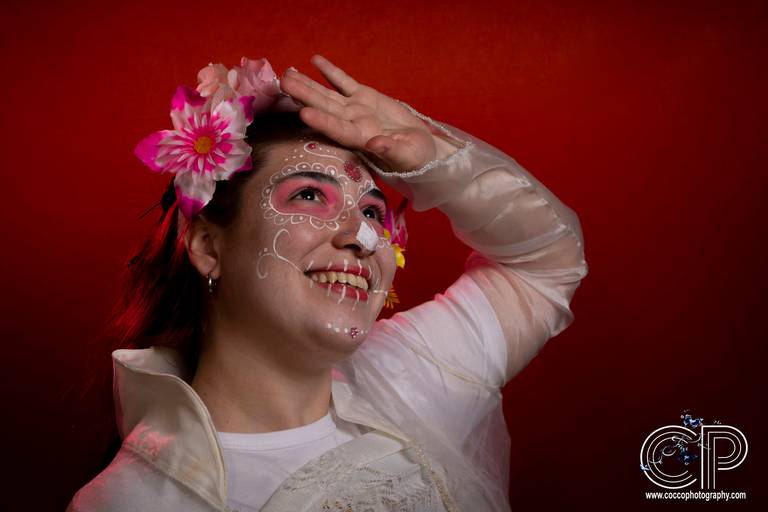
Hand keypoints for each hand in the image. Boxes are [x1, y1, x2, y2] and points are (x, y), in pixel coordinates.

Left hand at [280, 55, 437, 172]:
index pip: (338, 130)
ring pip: (328, 94)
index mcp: (361, 139)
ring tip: (288, 73)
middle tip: (284, 83)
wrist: (419, 148)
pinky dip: (330, 72)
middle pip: (325, 108)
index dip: (322, 122)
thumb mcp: (407, 155)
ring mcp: (355, 109)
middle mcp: (352, 124)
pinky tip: (314, 60)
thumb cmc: (415, 157)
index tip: (304, 112)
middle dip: (304, 95)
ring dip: (308, 84)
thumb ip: (390, 150)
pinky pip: (344, 82)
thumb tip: (375, 145)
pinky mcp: (364, 98)